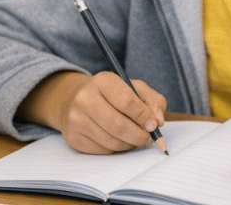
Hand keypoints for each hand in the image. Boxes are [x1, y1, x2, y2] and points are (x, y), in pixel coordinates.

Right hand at [18, 71, 167, 153]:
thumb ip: (153, 101)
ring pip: (111, 141)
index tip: (154, 124)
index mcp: (103, 81)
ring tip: (136, 139)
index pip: (127, 101)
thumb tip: (158, 122)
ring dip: (130, 144)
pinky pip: (102, 150)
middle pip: (118, 125)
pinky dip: (117, 149)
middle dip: (139, 135)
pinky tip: (120, 140)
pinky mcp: (73, 137)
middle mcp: (85, 98)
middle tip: (148, 138)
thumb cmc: (114, 94)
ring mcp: (76, 119)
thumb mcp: (136, 88)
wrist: (78, 99)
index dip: (144, 116)